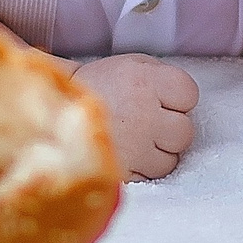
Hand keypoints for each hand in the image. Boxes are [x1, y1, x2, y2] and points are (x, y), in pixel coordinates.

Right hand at [71, 53, 199, 179]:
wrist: (52, 112)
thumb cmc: (98, 86)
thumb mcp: (131, 65)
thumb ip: (162, 78)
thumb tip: (186, 101)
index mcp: (145, 81)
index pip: (189, 95)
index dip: (177, 98)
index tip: (158, 98)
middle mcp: (143, 114)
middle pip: (185, 132)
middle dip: (169, 129)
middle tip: (144, 122)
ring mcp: (134, 148)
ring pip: (170, 160)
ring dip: (156, 154)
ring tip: (133, 140)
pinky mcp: (122, 174)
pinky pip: (149, 177)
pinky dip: (141, 170)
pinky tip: (125, 154)